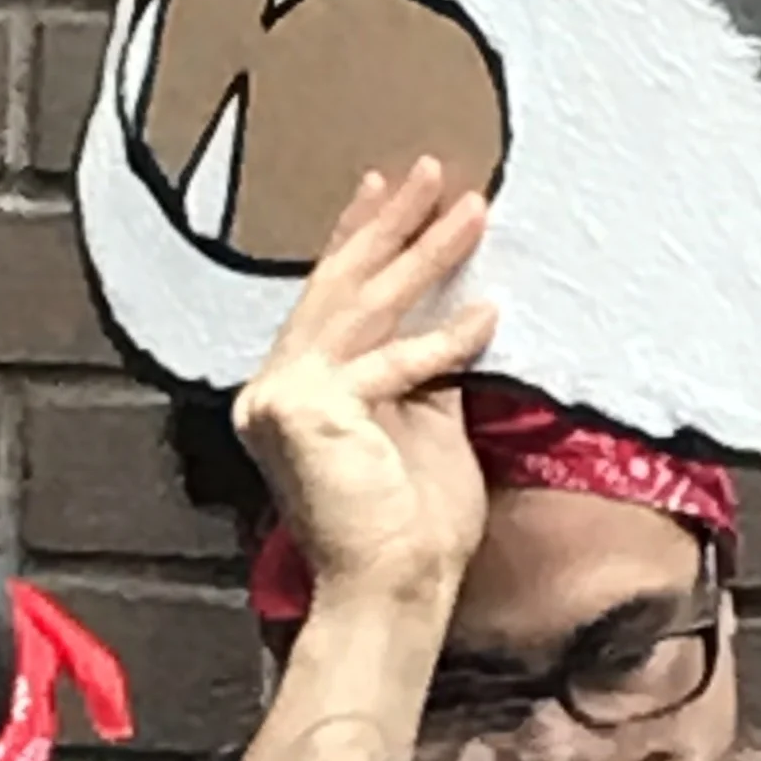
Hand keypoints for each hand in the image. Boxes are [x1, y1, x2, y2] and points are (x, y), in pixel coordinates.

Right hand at [234, 159, 495, 608]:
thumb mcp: (423, 424)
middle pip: (337, 288)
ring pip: (362, 306)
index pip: (329, 300)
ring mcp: (282, 396)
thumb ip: (420, 369)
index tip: (386, 188)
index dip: (357, 238)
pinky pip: (389, 362)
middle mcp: (273, 387)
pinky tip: (487, 315)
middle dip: (389, 225)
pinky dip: (443, 340)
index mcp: (292, 391)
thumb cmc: (411, 525)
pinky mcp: (308, 409)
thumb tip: (452, 314)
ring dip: (423, 254)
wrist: (393, 590)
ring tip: (471, 208)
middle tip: (432, 170)